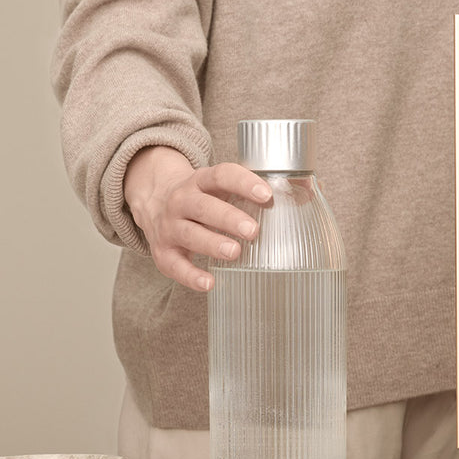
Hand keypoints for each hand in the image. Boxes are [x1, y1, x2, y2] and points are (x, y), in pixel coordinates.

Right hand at [125, 146, 271, 291]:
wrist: (153, 202)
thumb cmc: (201, 197)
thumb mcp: (220, 187)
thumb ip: (253, 192)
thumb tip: (305, 198)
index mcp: (200, 181)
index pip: (222, 175)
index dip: (244, 183)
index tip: (266, 194)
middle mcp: (181, 201)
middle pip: (204, 207)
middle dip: (228, 218)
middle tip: (252, 230)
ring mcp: (170, 226)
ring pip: (189, 234)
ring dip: (211, 243)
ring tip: (234, 252)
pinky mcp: (163, 251)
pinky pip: (174, 265)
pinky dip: (190, 275)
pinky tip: (209, 283)